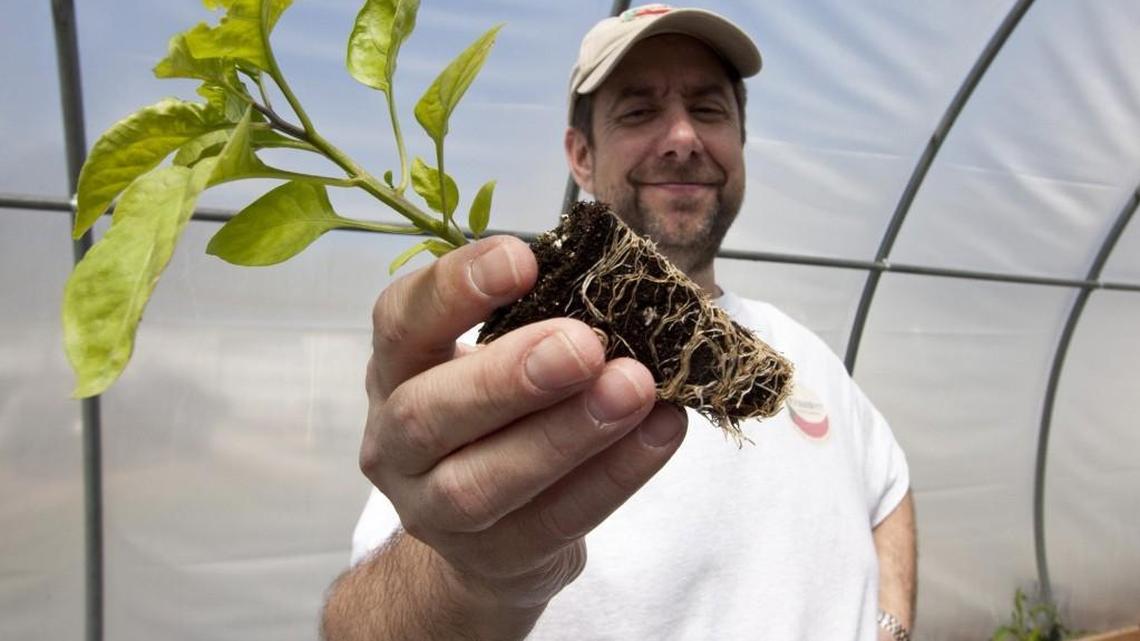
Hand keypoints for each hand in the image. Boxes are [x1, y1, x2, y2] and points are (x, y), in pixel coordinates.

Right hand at [361, 236, 687, 610]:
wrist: (488, 535)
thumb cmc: (498, 417)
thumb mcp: (495, 359)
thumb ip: (537, 322)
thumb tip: (620, 281)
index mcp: (395, 372)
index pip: (400, 323)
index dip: (454, 288)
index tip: (522, 258)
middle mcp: (395, 443)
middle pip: (429, 412)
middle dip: (509, 376)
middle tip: (583, 345)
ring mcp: (434, 512)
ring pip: (484, 482)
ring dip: (564, 433)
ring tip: (633, 388)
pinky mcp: (495, 558)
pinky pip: (555, 520)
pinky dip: (614, 475)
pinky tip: (661, 430)